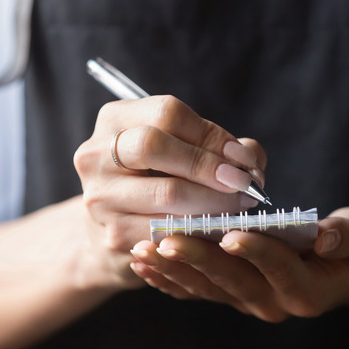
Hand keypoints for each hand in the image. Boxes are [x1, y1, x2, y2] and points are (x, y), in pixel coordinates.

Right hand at [73, 96, 266, 284]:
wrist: (108, 233)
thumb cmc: (154, 183)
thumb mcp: (178, 152)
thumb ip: (219, 148)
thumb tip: (252, 159)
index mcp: (115, 119)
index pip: (167, 114)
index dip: (212, 135)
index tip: (243, 158)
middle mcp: (96, 153)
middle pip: (155, 145)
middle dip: (208, 164)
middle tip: (242, 183)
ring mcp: (100, 196)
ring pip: (167, 192)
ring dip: (215, 200)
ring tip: (240, 206)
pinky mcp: (113, 235)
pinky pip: (167, 230)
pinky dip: (201, 228)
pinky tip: (219, 228)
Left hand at [129, 207, 348, 321]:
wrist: (346, 270)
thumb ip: (346, 236)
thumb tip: (326, 235)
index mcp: (307, 291)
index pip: (279, 269)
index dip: (257, 251)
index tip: (231, 232)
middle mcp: (274, 304)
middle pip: (232, 281)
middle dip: (198, 259)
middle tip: (166, 239)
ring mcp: (249, 302)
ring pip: (206, 288)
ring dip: (173, 269)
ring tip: (142, 249)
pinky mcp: (231, 295)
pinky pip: (195, 290)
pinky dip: (168, 278)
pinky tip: (142, 263)